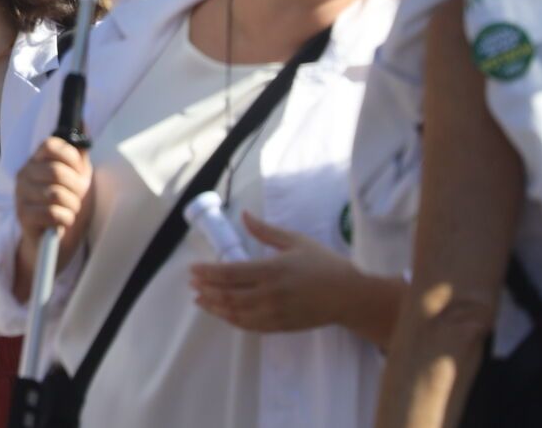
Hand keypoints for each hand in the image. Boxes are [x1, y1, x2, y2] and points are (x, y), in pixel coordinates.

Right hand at [15, 136, 92, 247]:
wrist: (57, 240)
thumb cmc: (68, 204)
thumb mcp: (78, 177)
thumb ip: (79, 152)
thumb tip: (83, 121)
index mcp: (37, 160)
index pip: (50, 145)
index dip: (71, 157)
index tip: (78, 170)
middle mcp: (24, 173)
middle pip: (57, 171)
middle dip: (77, 188)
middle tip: (77, 196)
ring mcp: (21, 194)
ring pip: (56, 194)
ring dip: (72, 206)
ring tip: (70, 210)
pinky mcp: (22, 215)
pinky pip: (52, 213)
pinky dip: (65, 219)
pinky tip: (62, 221)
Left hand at [188, 212, 354, 332]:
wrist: (349, 297)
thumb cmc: (323, 265)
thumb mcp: (295, 241)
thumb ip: (266, 231)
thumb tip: (244, 215)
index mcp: (272, 270)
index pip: (231, 273)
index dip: (208, 273)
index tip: (193, 270)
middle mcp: (270, 294)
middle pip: (228, 295)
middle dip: (206, 290)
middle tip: (192, 284)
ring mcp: (274, 313)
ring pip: (236, 313)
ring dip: (214, 307)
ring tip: (200, 300)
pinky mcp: (280, 326)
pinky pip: (250, 326)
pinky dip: (232, 320)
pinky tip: (223, 313)